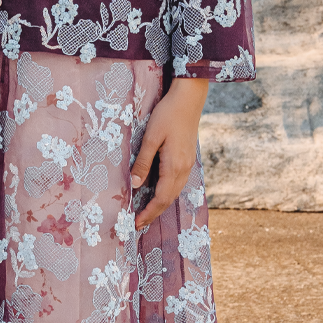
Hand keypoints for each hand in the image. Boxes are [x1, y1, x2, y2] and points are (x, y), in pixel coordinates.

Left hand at [130, 77, 208, 230]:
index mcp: (174, 166)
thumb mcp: (151, 138)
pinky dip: (167, 194)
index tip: (135, 223)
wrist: (189, 99)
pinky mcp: (188, 159)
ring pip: (174, 192)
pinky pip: (177, 183)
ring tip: (146, 213)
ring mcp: (188, 164)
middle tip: (138, 224)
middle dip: (154, 213)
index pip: (160, 198)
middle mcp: (184, 169)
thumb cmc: (168, 114)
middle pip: (168, 200)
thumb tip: (133, 185)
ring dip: (161, 205)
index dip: (148, 213)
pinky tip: (158, 193)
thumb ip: (143, 162)